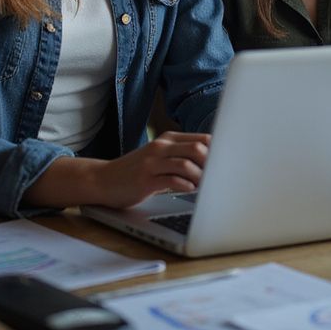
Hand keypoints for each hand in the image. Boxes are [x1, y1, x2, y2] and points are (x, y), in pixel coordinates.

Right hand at [92, 131, 211, 208]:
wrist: (103, 179)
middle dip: (211, 165)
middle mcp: (161, 147)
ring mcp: (152, 163)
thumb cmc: (136, 171)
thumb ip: (181, 156)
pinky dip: (185, 186)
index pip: (202, 139)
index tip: (227, 165)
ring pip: (186, 164)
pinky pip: (171, 180)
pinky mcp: (145, 180)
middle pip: (197, 148)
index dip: (218, 152)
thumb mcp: (159, 157)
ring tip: (205, 187)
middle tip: (218, 178)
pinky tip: (189, 190)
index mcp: (168, 139)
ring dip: (200, 177)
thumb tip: (213, 163)